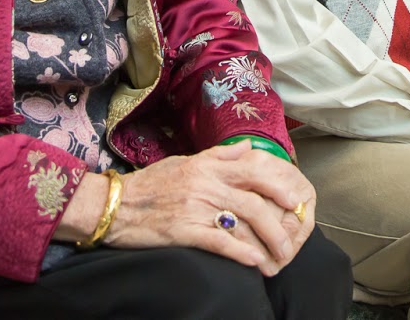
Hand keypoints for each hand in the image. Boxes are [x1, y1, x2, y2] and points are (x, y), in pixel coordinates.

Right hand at [100, 143, 315, 275]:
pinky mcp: (184, 230)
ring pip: (242, 220)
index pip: (252, 169)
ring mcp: (195, 207)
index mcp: (207, 166)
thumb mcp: (184, 161)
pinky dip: (240, 252)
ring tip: (279, 256)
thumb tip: (248, 148)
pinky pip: (219, 241)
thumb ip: (218, 156)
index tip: (295, 198)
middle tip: (294, 233)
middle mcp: (205, 183)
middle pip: (253, 198)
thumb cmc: (150, 184)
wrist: (114, 205)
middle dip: (279, 218)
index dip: (277, 184)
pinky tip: (254, 261)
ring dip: (266, 239)